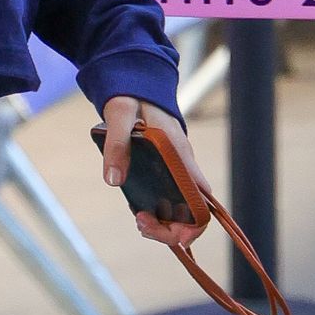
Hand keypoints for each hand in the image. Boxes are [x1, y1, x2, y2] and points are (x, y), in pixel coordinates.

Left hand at [100, 95, 210, 248]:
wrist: (136, 81)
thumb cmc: (132, 96)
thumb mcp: (119, 115)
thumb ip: (117, 144)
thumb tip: (113, 181)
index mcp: (180, 154)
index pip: (201, 201)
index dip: (191, 227)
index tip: (165, 232)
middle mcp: (184, 166)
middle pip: (193, 213)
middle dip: (169, 229)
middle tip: (141, 223)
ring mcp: (177, 169)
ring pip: (181, 209)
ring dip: (163, 223)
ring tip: (139, 218)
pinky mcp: (167, 170)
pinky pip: (170, 200)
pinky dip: (158, 211)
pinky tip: (139, 209)